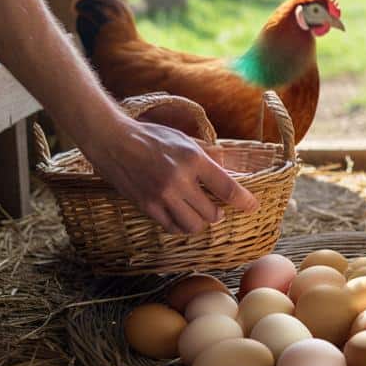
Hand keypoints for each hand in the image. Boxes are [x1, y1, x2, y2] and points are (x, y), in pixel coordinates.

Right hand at [80, 116, 258, 234]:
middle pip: (211, 214)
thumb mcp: (183, 139)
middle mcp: (179, 180)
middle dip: (217, 213)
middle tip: (215, 208)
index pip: (226, 187)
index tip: (252, 206)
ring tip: (198, 214)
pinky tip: (180, 216)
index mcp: (192, 159)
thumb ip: (206, 155)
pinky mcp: (147, 206)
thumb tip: (227, 166)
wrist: (114, 142)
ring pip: (193, 226)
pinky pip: (172, 227)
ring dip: (200, 222)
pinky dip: (180, 226)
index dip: (243, 201)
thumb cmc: (151, 137)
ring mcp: (162, 196)